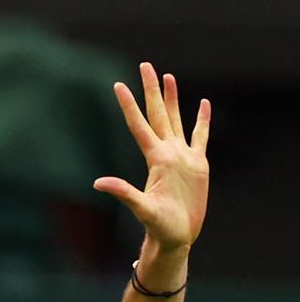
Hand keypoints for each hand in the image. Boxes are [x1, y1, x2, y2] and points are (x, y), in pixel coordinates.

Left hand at [93, 62, 210, 253]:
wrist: (176, 236)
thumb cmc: (159, 226)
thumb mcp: (141, 209)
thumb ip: (123, 193)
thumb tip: (97, 183)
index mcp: (155, 159)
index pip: (139, 125)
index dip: (129, 106)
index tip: (117, 85)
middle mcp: (167, 153)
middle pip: (158, 114)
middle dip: (151, 90)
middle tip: (145, 65)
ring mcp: (183, 157)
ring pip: (176, 120)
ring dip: (172, 99)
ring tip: (168, 77)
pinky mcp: (198, 165)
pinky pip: (201, 136)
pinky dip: (202, 120)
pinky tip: (203, 104)